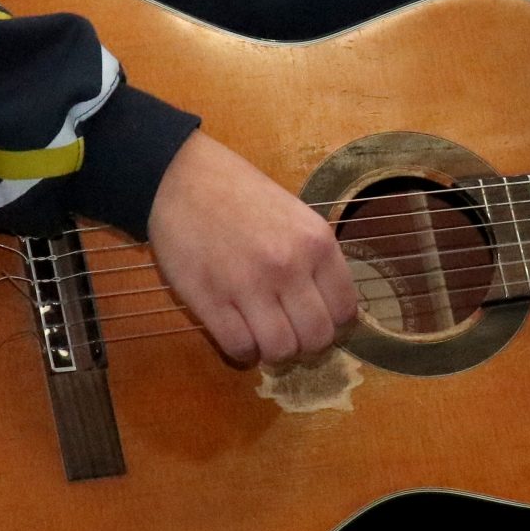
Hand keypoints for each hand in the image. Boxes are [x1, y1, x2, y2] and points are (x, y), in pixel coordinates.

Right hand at [146, 132, 362, 366]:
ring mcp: (249, 286)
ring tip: (263, 335)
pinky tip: (239, 334)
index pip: (345, 310)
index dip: (333, 324)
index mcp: (317, 243)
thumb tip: (330, 307)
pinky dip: (243, 352)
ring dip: (274, 351)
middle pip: (317, 338)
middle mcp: (289, 267)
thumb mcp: (298, 217)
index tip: (317, 320)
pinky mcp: (210, 300)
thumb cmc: (243, 196)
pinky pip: (240, 349)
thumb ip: (316, 259)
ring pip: (281, 351)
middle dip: (306, 344)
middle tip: (290, 332)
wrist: (184, 179)